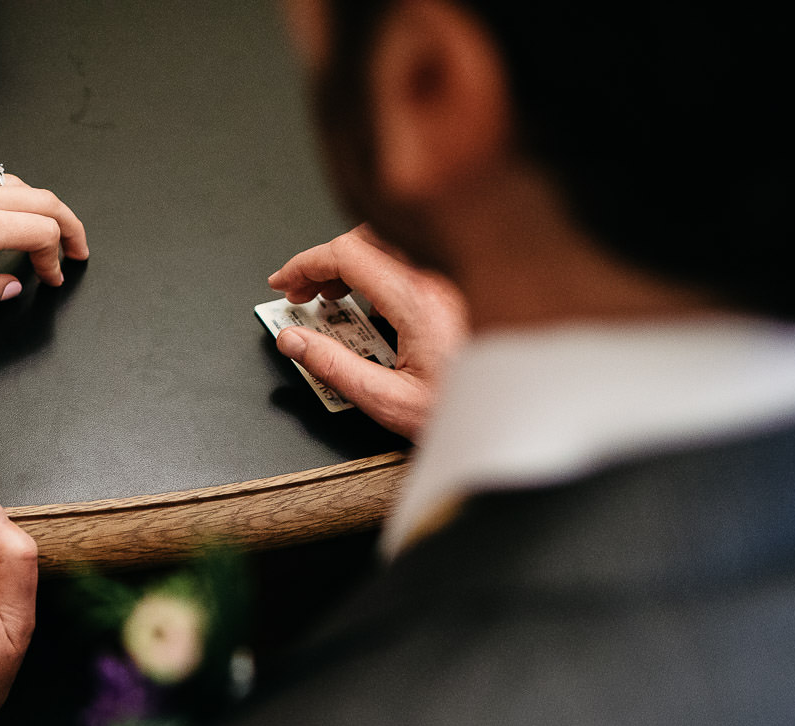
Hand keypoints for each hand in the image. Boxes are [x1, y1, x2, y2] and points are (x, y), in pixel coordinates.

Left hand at [0, 166, 89, 318]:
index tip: (52, 277)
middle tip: (75, 249)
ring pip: (17, 183)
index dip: (57, 257)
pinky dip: (8, 197)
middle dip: (68, 225)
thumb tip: (8, 288)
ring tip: (39, 235)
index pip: (42, 231)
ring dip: (37, 209)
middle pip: (43, 199)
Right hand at [267, 225, 468, 439]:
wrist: (512, 414)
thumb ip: (333, 367)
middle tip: (297, 293)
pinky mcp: (456, 293)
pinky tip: (365, 308)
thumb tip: (294, 341)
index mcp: (417, 302)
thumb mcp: (387, 400)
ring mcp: (449, 284)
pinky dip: (375, 276)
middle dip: (322, 263)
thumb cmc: (465, 410)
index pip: (347, 254)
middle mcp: (437, 282)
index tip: (283, 282)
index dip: (304, 263)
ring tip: (326, 299)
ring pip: (386, 249)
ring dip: (348, 267)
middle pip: (365, 241)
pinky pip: (408, 265)